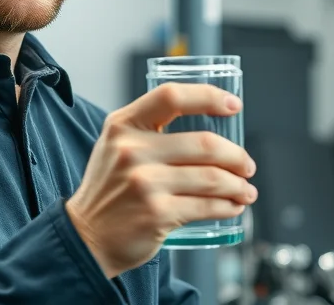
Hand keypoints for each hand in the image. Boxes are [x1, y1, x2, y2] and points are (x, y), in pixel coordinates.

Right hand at [65, 83, 256, 277]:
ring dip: (238, 185)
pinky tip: (233, 206)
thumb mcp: (116, 145)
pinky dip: (228, 206)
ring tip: (245, 189)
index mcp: (123, 125)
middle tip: (246, 165)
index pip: (171, 97)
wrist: (86, 237)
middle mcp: (132, 151)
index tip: (234, 105)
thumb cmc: (109, 189)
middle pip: (204, 143)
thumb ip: (150, 128)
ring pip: (211, 178)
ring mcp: (145, 183)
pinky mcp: (157, 214)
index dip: (208, 97)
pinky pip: (206, 206)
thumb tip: (208, 122)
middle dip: (236, 156)